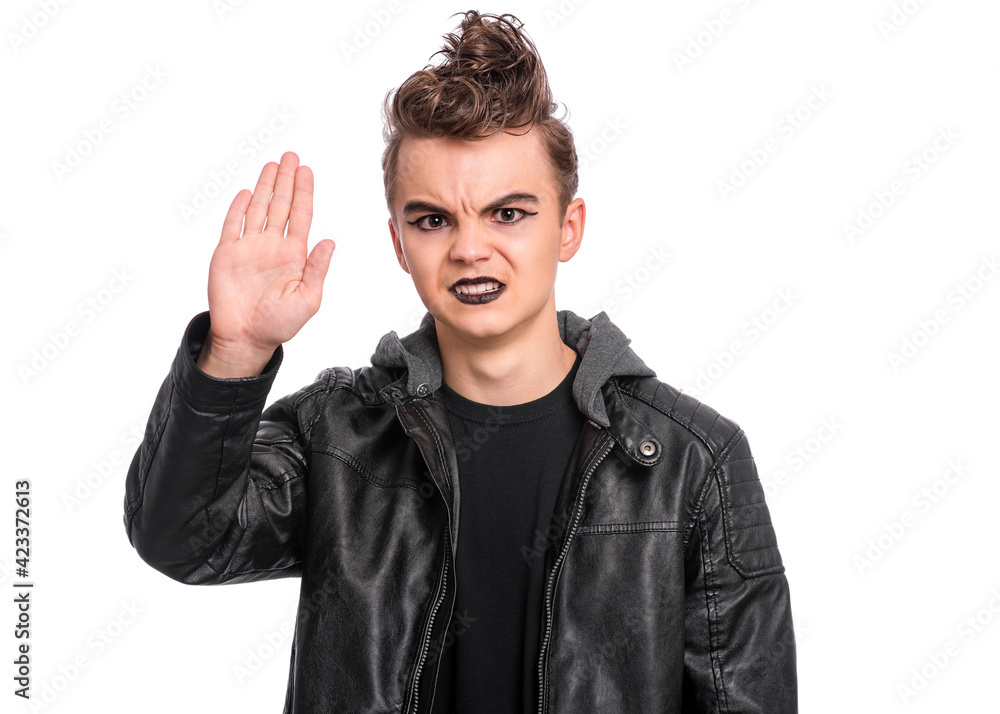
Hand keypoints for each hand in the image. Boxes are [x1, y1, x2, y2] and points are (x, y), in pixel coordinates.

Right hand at [197, 151, 334, 377]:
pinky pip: (233, 225)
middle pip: (281, 205)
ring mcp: (249, 247)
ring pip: (258, 208)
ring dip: (265, 186)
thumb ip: (317, 268)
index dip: (304, 192)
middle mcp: (272, 246)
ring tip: (272, 164)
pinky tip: (246, 192)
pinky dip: (239, 207)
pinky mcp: (227, 253)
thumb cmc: (279, 324)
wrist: (245, 337)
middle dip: (286, 180)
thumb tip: (330, 241)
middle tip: (291, 156)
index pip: (301, 215)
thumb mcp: (308, 298)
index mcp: (294, 255)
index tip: (306, 171)